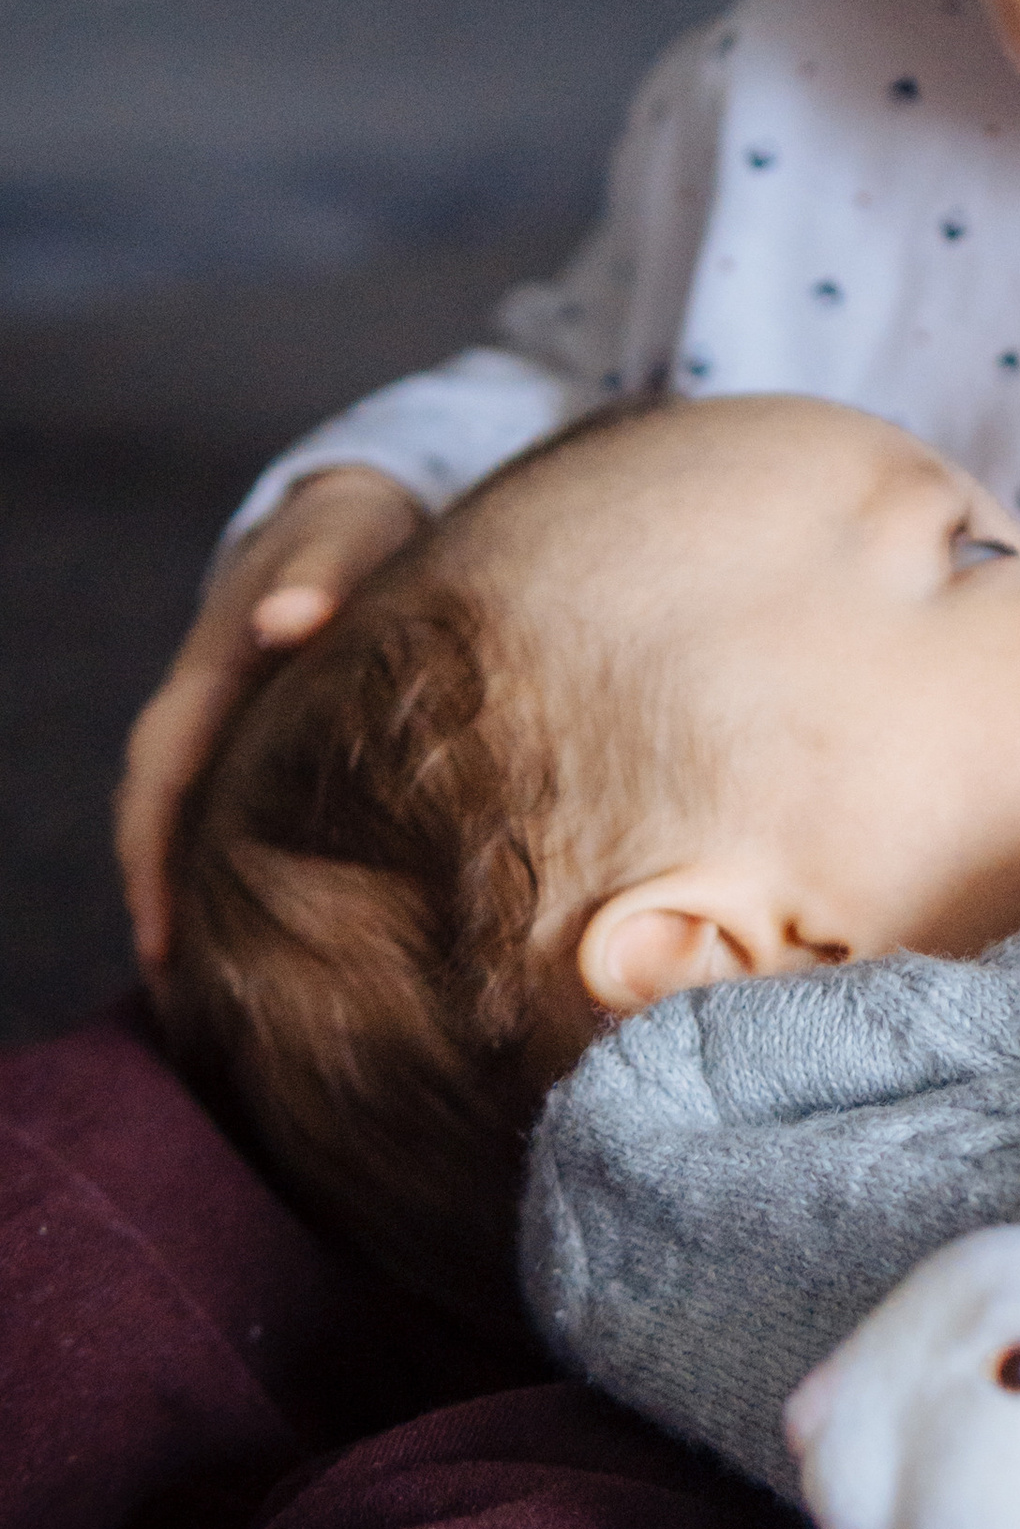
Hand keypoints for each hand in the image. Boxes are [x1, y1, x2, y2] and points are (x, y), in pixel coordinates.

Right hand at [117, 465, 426, 976]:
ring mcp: (232, 735)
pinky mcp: (266, 750)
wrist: (356, 516)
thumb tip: (289, 620)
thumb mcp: (345, 536)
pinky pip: (232, 822)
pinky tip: (276, 944)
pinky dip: (236, 877)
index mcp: (212, 673)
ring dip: (197, 903)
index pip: (162, 779)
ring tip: (225, 1006)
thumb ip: (320, 575)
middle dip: (165, 908)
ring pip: (193, 829)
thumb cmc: (355, 532)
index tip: (164, 945)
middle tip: (192, 1012)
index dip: (154, 862)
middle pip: (161, 824)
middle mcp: (207, 712)